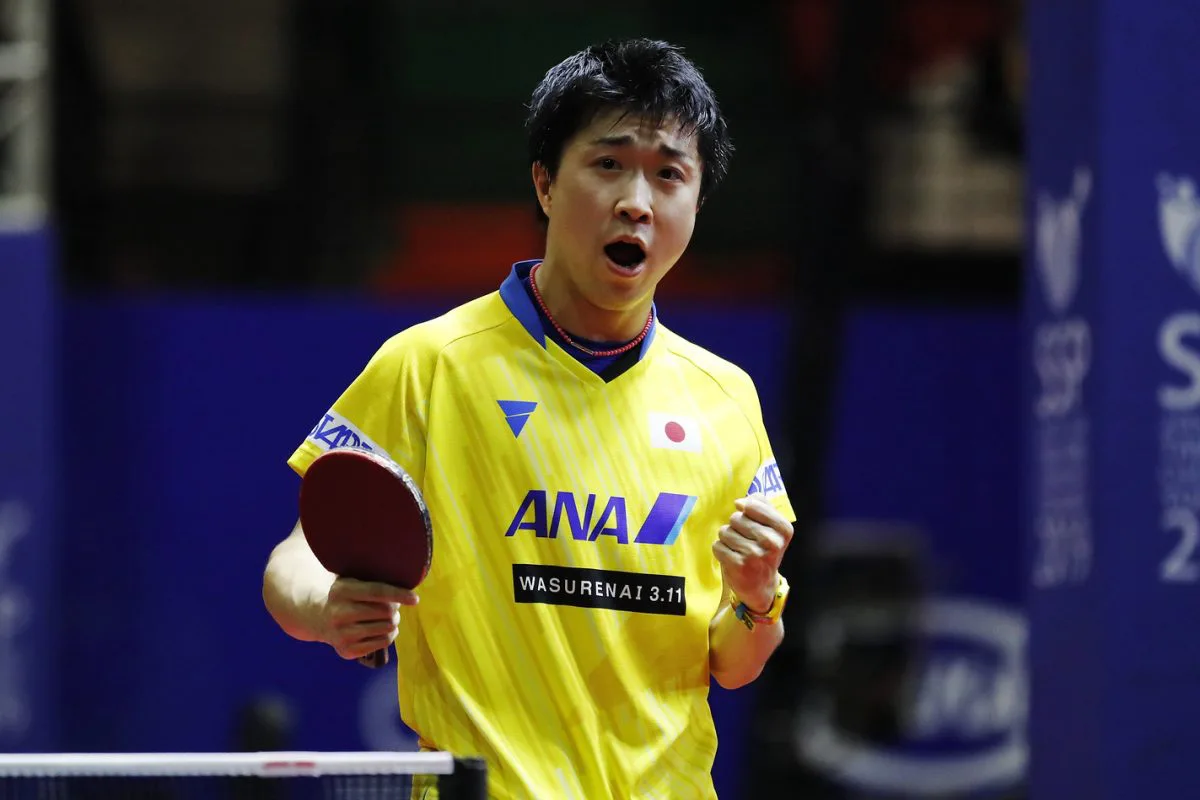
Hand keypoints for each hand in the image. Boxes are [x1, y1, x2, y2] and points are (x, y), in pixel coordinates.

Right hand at [317, 577, 417, 660]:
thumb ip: (373, 580)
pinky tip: (382, 629)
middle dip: (395, 609)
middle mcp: (339, 613)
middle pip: (384, 612)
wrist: (318, 617)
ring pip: (386, 628)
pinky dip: (388, 635)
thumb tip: (405, 583)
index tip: (415, 599)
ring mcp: (342, 634)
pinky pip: (382, 643)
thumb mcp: (352, 581)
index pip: (377, 592)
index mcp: (341, 591)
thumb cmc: (345, 595)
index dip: (399, 594)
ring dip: (393, 622)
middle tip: (394, 607)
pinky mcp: (347, 650)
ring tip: (388, 618)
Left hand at [712, 494, 792, 612]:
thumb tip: (742, 501)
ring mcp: (755, 555)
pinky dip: (721, 550)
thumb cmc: (764, 550)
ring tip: (738, 549)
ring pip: (725, 532)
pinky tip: (732, 557)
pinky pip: (718, 546)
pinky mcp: (739, 566)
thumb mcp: (772, 528)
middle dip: (735, 526)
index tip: (746, 514)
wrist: (761, 586)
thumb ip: (762, 506)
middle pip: (736, 518)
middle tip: (745, 539)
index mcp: (784, 530)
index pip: (755, 505)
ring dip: (727, 539)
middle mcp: (772, 542)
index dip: (746, 508)